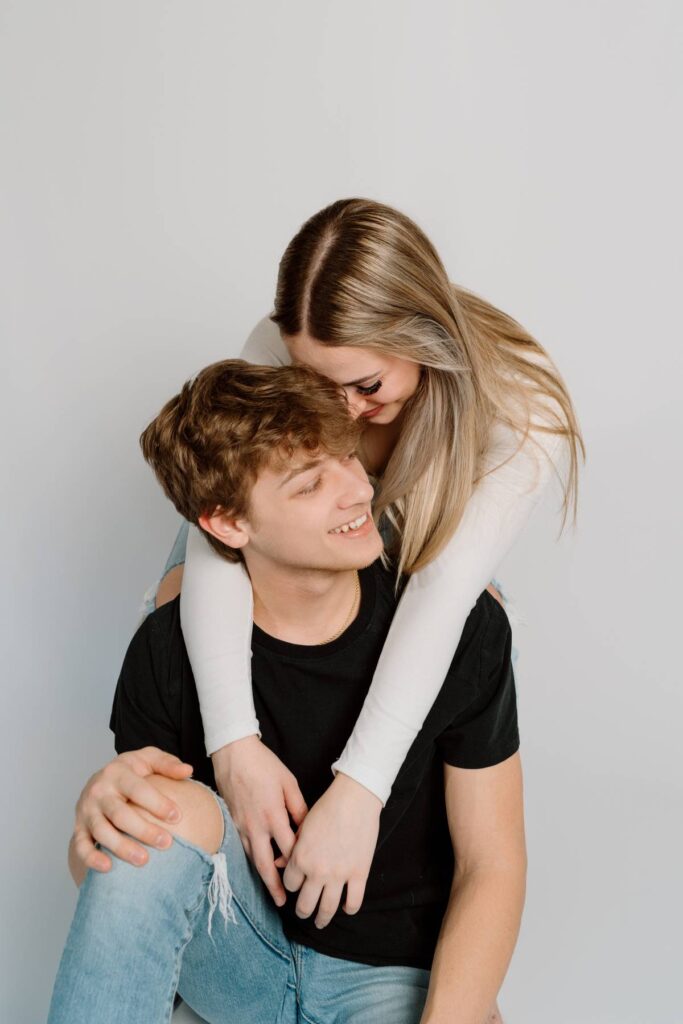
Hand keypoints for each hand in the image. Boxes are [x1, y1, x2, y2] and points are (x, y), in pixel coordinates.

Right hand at [71, 747, 193, 874]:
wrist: (100, 779)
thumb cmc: (130, 771)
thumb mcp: (148, 759)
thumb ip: (167, 763)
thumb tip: (188, 770)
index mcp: (117, 772)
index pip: (138, 789)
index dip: (157, 803)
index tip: (177, 817)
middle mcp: (99, 791)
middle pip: (120, 814)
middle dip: (143, 830)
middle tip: (166, 843)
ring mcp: (87, 810)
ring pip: (102, 832)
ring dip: (122, 847)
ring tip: (144, 860)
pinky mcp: (79, 827)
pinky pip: (81, 845)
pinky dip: (92, 858)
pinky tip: (108, 867)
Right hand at [211, 736, 307, 906]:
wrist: (233, 753)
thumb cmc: (263, 765)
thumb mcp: (288, 782)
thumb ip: (299, 807)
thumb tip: (309, 828)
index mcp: (273, 815)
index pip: (289, 849)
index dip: (299, 864)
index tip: (310, 875)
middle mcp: (256, 826)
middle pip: (267, 864)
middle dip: (276, 885)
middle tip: (283, 903)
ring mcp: (241, 826)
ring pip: (253, 859)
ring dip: (263, 877)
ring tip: (272, 893)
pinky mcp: (232, 822)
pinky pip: (243, 847)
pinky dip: (251, 861)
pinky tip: (258, 868)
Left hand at [282, 772, 381, 928]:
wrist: (355, 799)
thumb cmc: (327, 807)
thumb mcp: (303, 826)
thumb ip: (291, 849)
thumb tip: (279, 865)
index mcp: (300, 858)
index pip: (289, 884)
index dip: (291, 886)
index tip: (295, 887)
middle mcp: (317, 871)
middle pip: (305, 904)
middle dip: (302, 911)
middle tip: (304, 913)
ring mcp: (339, 875)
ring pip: (328, 909)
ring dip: (322, 919)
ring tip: (321, 921)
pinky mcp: (359, 874)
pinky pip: (353, 902)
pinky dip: (349, 909)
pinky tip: (346, 908)